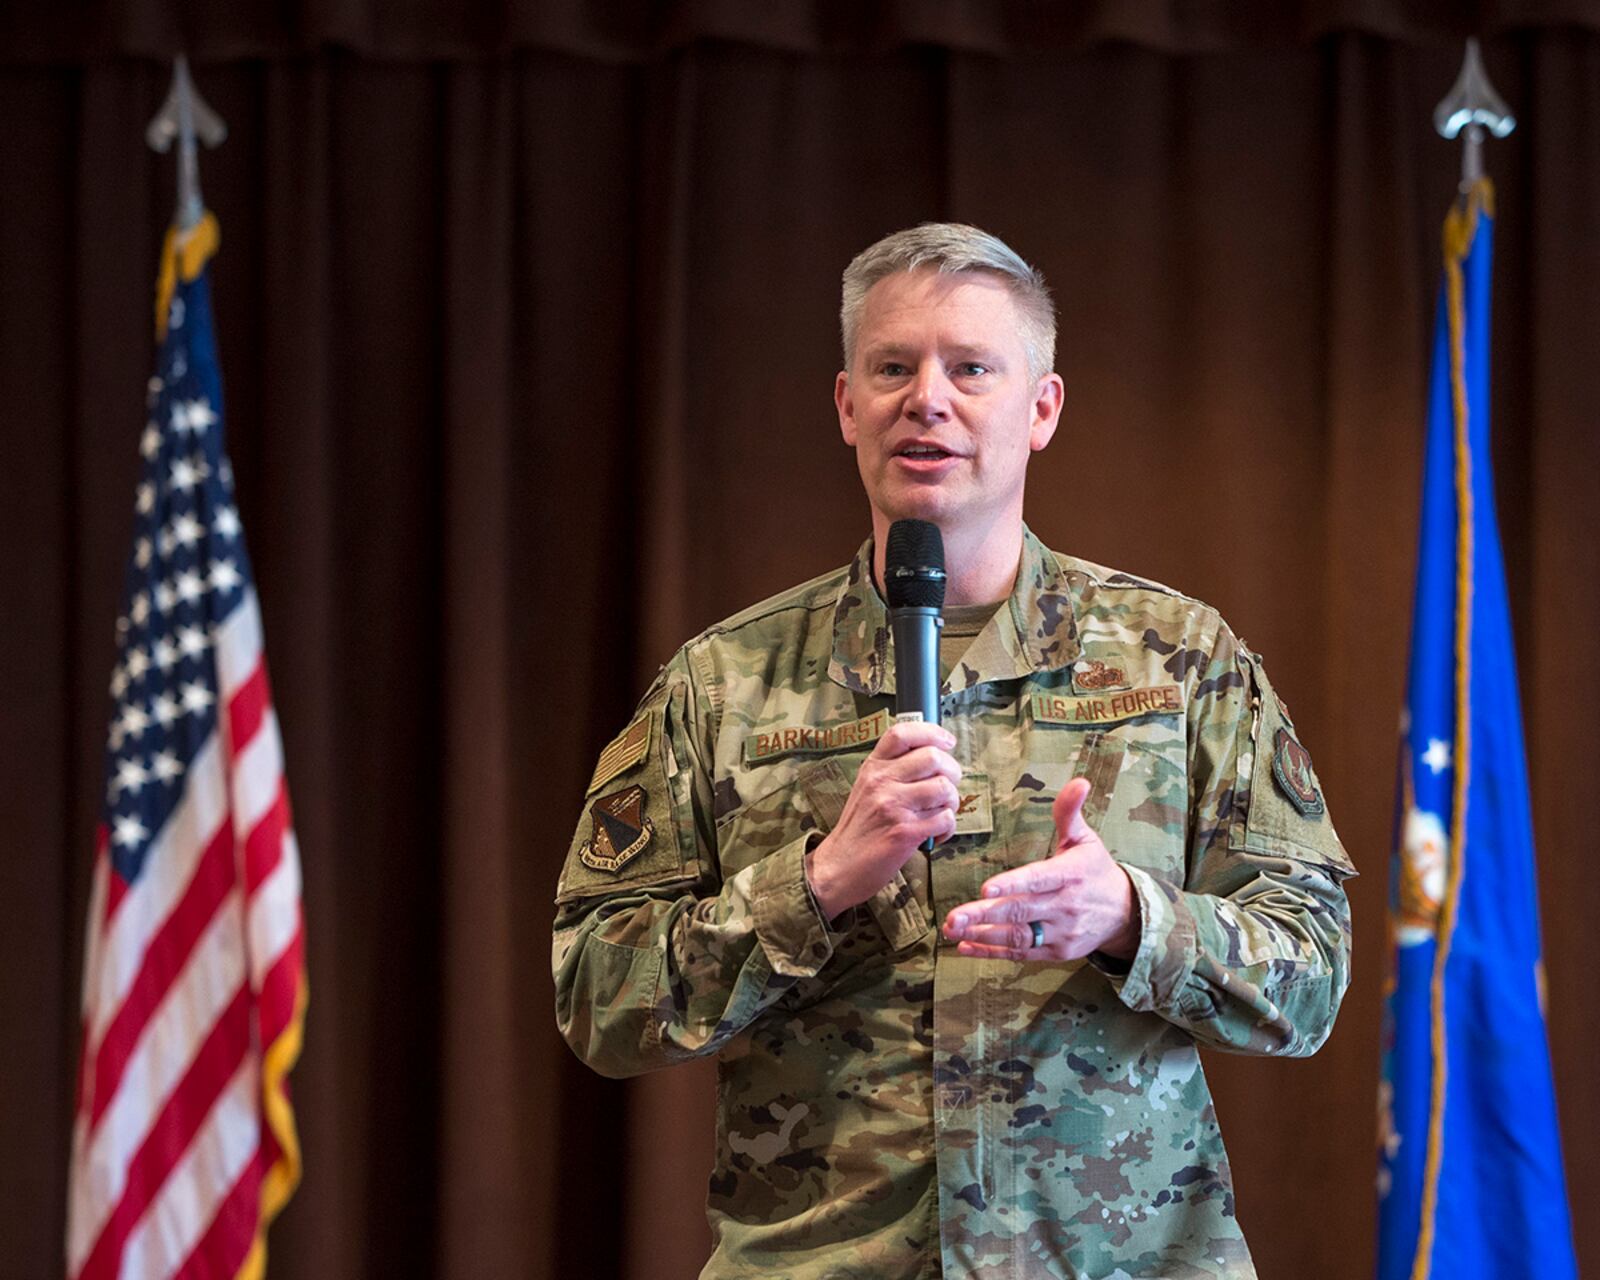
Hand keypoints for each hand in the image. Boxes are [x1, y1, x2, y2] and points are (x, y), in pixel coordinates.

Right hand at [806, 721, 961, 918]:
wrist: (839, 866)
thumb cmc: (859, 828)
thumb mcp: (866, 788)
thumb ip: (892, 770)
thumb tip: (932, 755)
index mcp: (872, 767)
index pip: (903, 733)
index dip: (932, 732)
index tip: (947, 742)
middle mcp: (881, 782)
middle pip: (933, 757)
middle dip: (953, 770)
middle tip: (948, 785)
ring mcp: (893, 806)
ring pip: (944, 787)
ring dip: (952, 801)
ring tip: (941, 812)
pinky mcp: (905, 832)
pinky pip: (945, 818)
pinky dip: (947, 827)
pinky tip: (935, 833)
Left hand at [941, 777, 1139, 961]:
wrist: (1125, 914)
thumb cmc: (1095, 870)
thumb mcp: (1086, 839)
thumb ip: (1070, 813)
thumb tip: (1079, 781)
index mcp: (1069, 875)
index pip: (1038, 880)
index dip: (1012, 885)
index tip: (985, 889)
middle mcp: (1064, 906)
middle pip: (1020, 912)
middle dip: (984, 915)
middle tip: (953, 917)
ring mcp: (1061, 933)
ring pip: (1018, 937)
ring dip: (983, 936)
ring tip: (952, 930)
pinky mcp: (1056, 953)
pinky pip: (1022, 954)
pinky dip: (993, 952)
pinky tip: (966, 947)